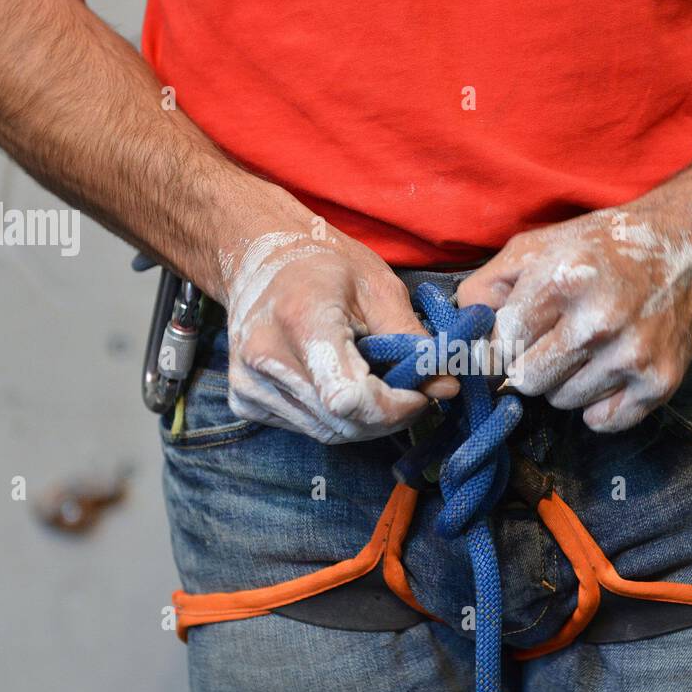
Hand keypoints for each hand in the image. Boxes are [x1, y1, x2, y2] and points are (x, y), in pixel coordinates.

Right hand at [219, 223, 456, 443]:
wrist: (257, 259)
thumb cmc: (322, 265)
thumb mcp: (377, 286)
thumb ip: (411, 339)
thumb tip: (446, 384)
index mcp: (300, 320)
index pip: (350, 398)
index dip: (394, 407)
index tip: (418, 390)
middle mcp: (266, 358)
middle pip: (343, 422)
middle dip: (389, 416)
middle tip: (410, 389)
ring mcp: (249, 384)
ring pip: (329, 432)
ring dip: (366, 420)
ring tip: (378, 384)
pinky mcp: (245, 401)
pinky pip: (309, 428)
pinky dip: (338, 418)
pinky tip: (344, 385)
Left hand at [457, 194, 691, 432]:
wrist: (686, 249)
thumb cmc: (601, 248)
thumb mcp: (536, 247)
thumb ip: (486, 286)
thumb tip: (460, 335)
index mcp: (564, 281)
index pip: (502, 345)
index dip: (499, 347)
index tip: (510, 341)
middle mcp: (599, 322)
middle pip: (527, 381)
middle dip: (530, 366)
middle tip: (551, 342)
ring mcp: (632, 355)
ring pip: (562, 403)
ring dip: (564, 383)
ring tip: (584, 349)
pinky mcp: (659, 382)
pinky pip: (602, 422)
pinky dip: (597, 405)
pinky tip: (606, 370)